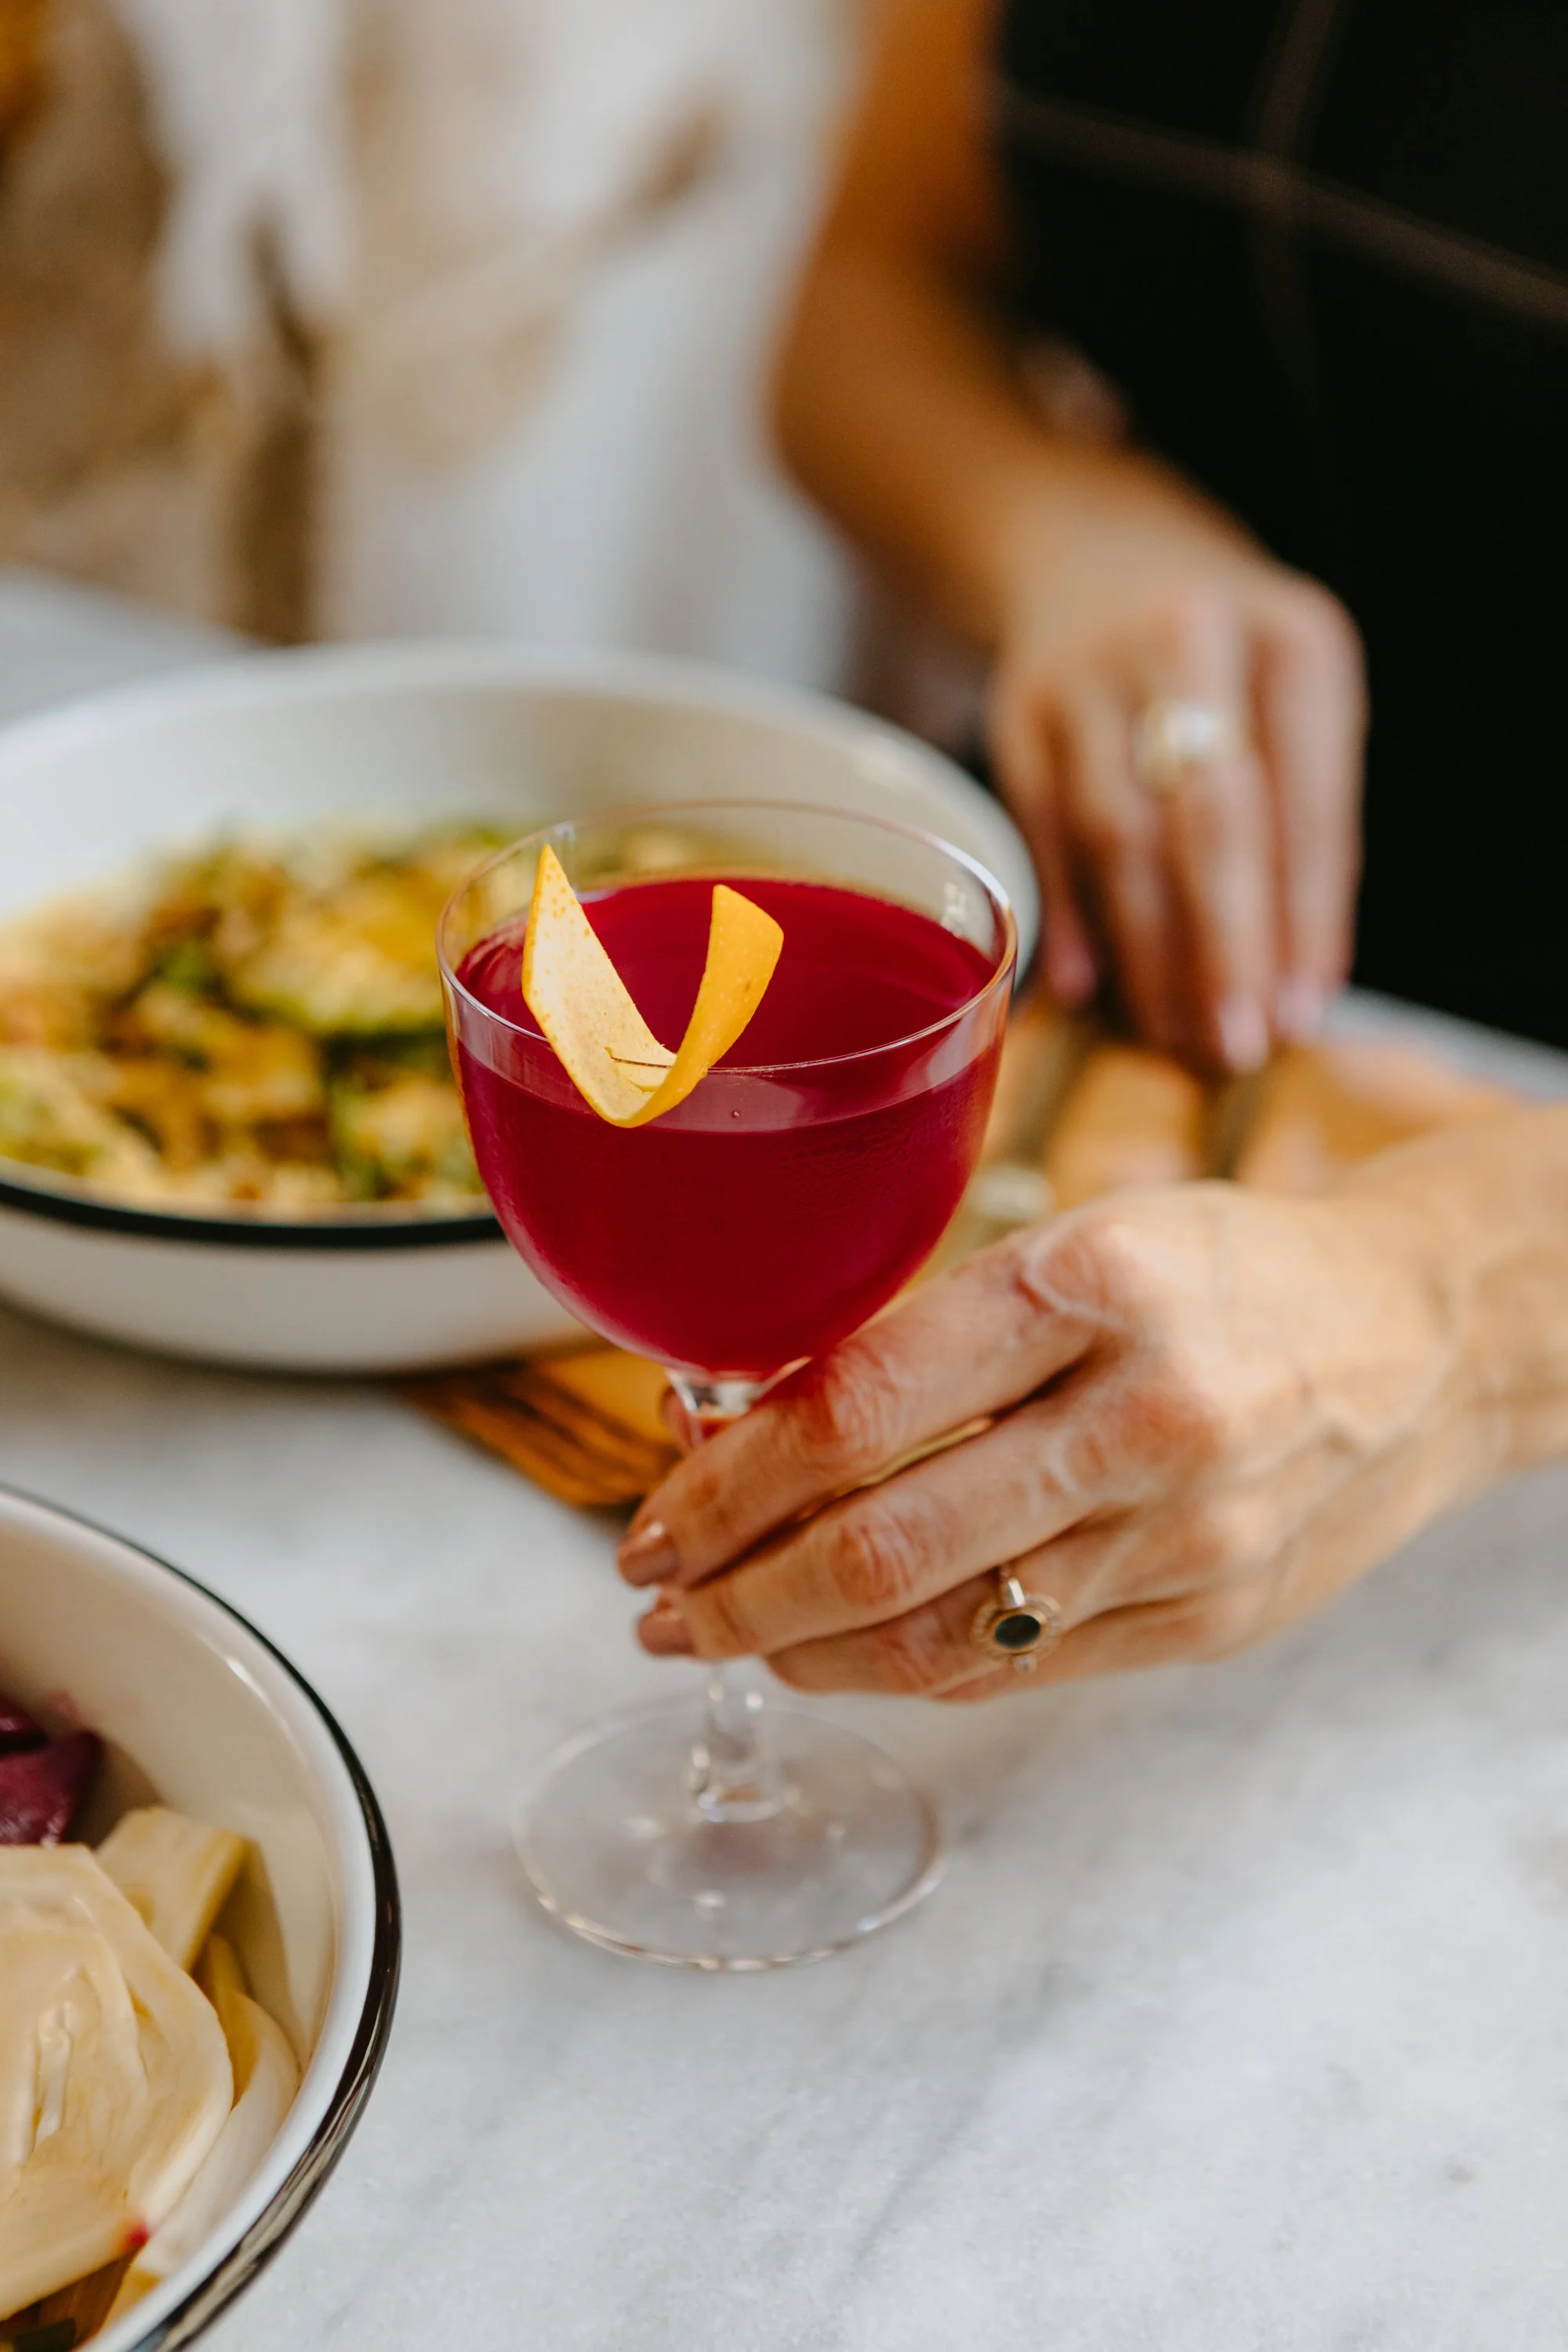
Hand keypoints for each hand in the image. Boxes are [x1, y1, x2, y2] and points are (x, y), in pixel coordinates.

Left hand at [620, 1182, 1481, 1700]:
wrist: (1423, 1338)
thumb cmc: (1229, 1269)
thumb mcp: (1083, 1236)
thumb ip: (934, 1330)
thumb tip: (747, 1420)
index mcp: (1095, 1280)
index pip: (859, 1404)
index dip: (728, 1479)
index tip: (657, 1513)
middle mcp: (1145, 1414)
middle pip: (882, 1543)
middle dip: (735, 1590)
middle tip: (656, 1600)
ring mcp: (1187, 1535)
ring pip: (942, 1634)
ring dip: (802, 1650)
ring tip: (725, 1637)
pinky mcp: (1213, 1620)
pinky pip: (1018, 1667)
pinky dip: (905, 1672)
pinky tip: (839, 1657)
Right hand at [988, 468, 1366, 1070]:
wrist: (1091, 543)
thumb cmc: (1220, 653)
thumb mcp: (1290, 697)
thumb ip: (1301, 823)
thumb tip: (1295, 986)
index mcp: (1294, 639)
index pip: (1308, 800)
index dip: (1306, 918)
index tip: (1300, 1011)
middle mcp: (1191, 638)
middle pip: (1211, 818)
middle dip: (1226, 944)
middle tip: (1236, 1043)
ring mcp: (1092, 672)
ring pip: (1124, 834)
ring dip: (1150, 950)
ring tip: (1175, 1033)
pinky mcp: (1020, 709)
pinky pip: (1047, 831)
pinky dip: (1070, 915)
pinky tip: (1090, 987)